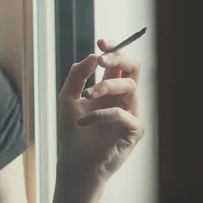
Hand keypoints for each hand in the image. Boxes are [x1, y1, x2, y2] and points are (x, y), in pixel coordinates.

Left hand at [57, 39, 144, 183]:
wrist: (74, 161)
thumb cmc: (72, 131)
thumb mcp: (68, 98)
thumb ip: (77, 76)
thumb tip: (92, 55)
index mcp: (111, 88)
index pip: (120, 62)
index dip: (114, 49)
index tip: (101, 41)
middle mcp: (124, 98)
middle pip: (134, 68)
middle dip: (119, 58)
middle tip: (101, 59)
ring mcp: (131, 113)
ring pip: (130, 86)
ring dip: (105, 86)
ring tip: (86, 96)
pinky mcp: (134, 130)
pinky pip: (121, 113)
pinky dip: (100, 114)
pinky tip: (84, 122)